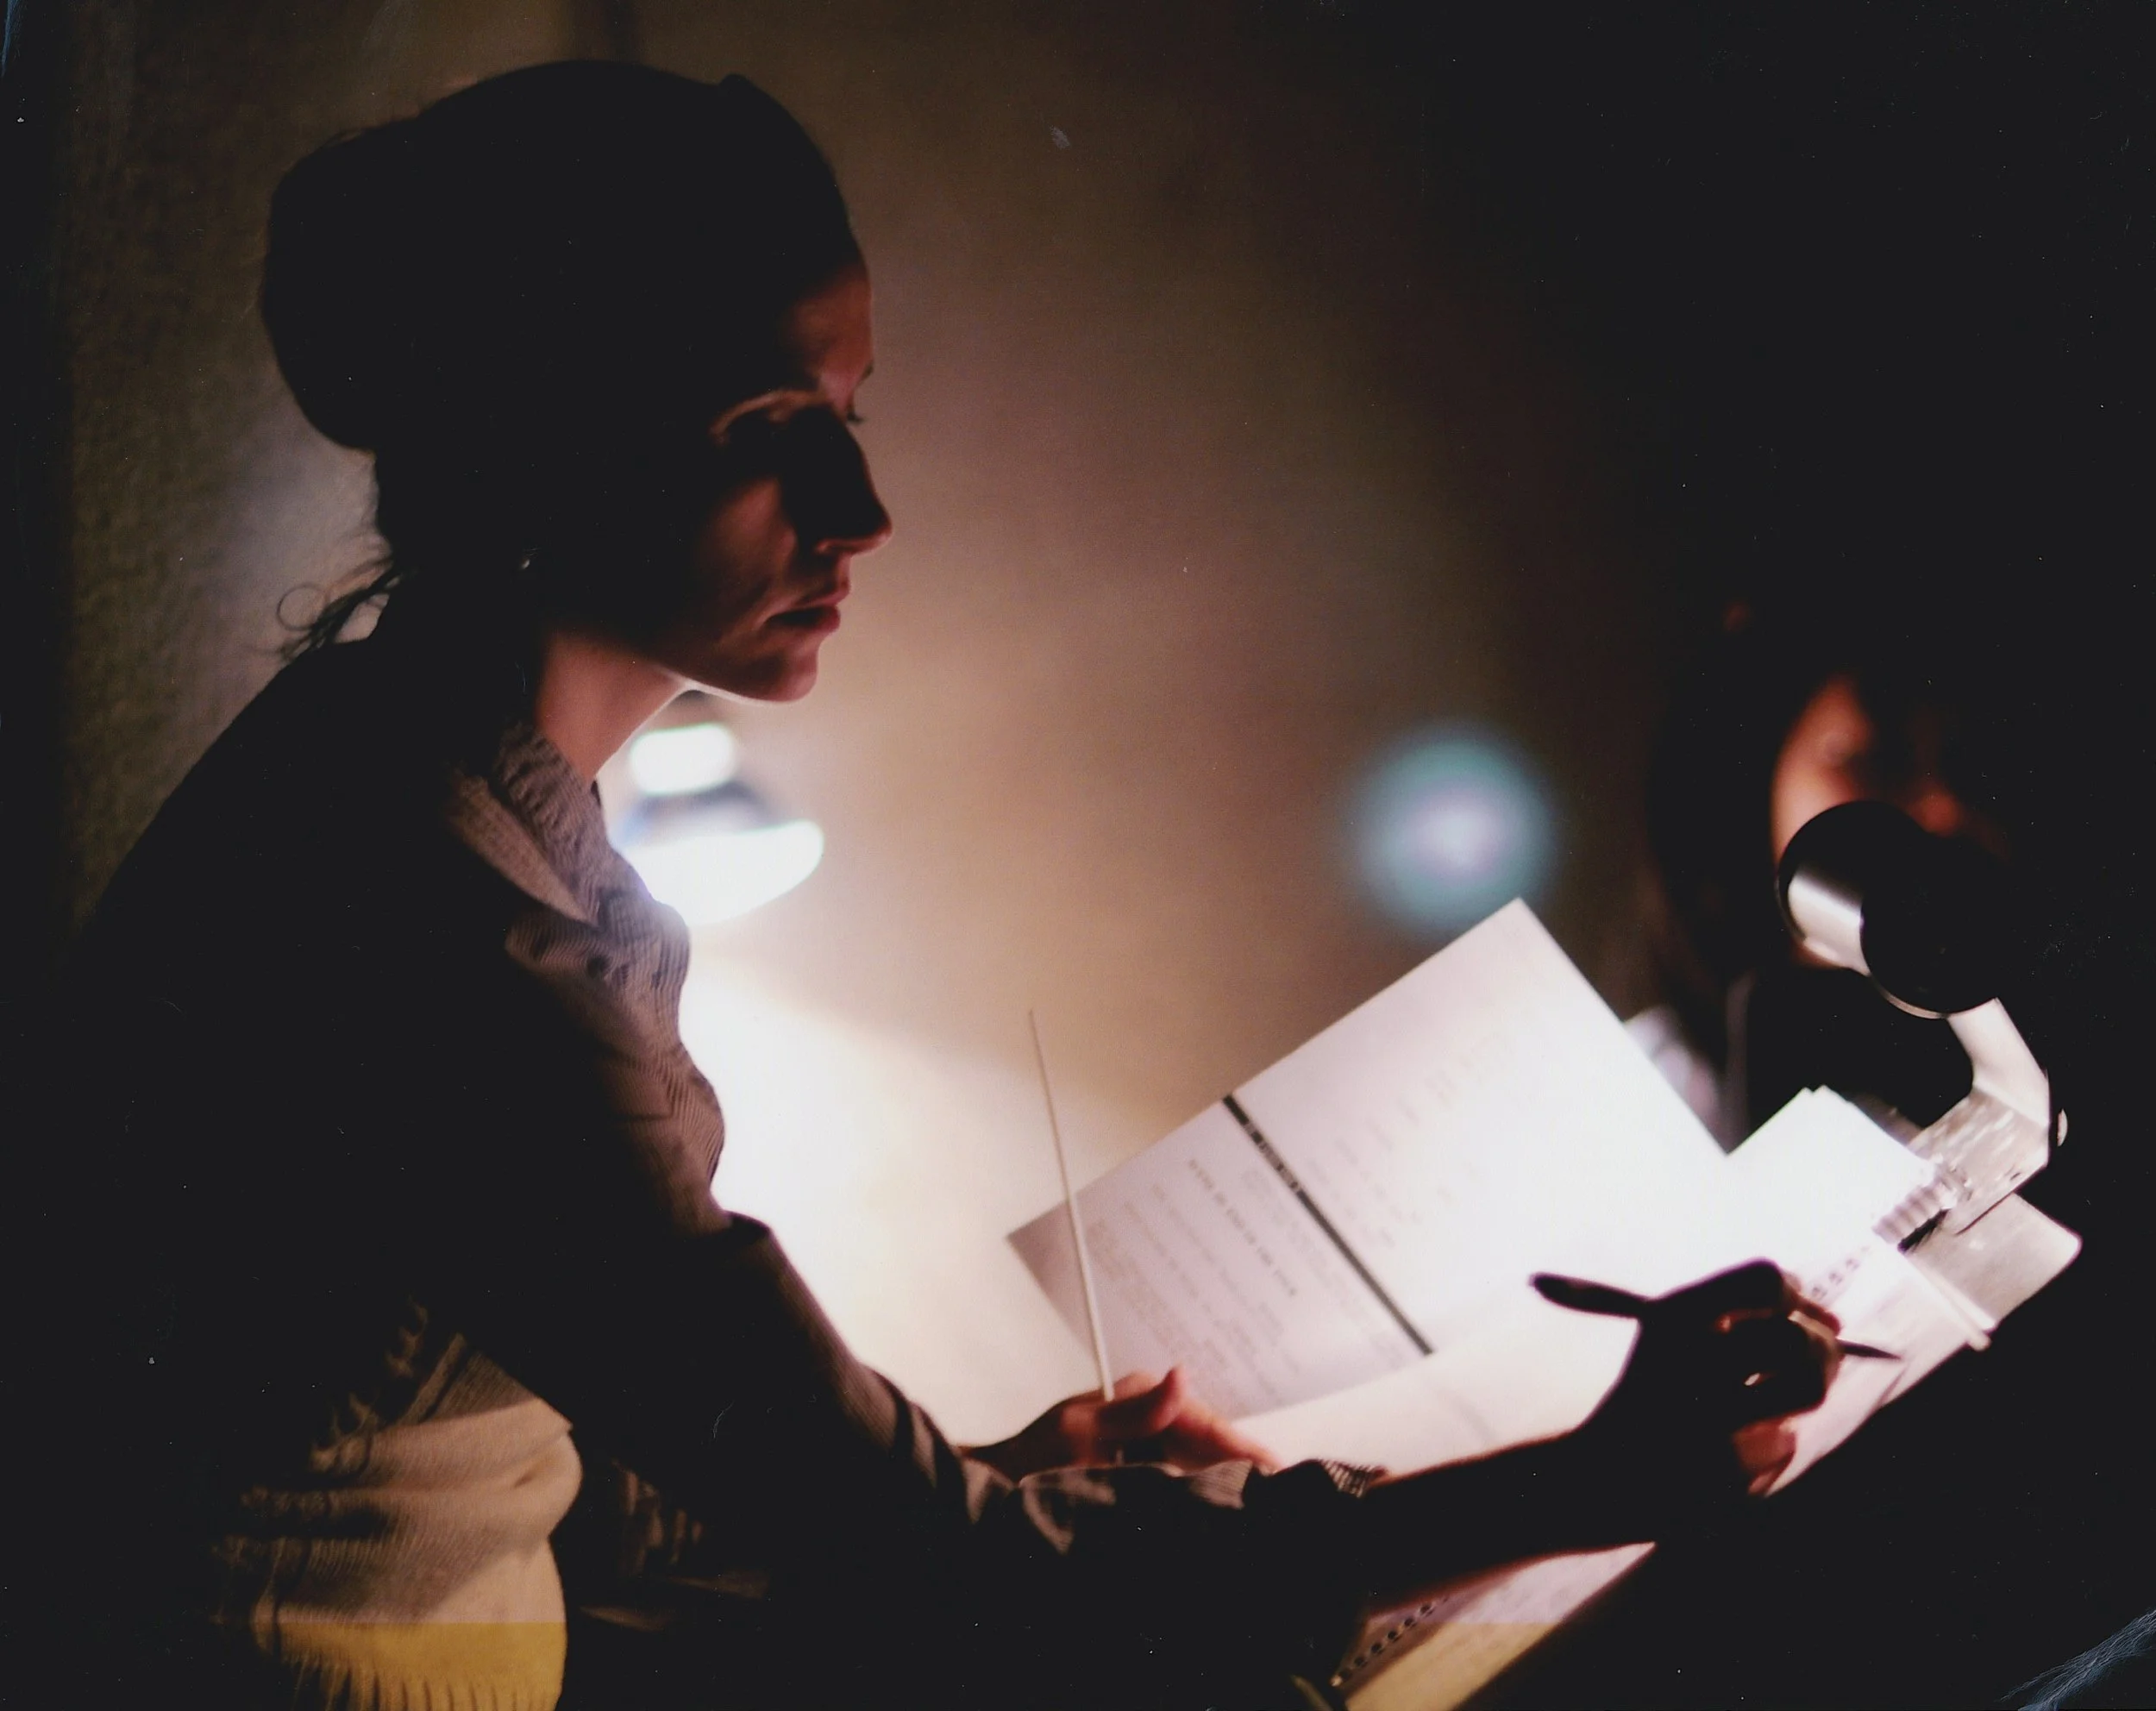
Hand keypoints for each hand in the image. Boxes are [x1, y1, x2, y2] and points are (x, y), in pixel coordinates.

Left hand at [963, 1367, 1279, 1481]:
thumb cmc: (1031, 1458)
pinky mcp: (1141, 1466)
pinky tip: (1231, 1503)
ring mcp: (1146, 1439)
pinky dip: (1207, 1487)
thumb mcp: (1080, 1432)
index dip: (1238, 1444)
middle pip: (1208, 1439)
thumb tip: (1183, 1375)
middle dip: (1242, 1459)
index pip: (1201, 1419)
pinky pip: (1183, 1475)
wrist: (998, 1485)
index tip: (1271, 1467)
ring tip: (1272, 1499)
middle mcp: (1147, 1411)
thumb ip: (1136, 1410)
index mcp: (1136, 1392)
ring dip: (1230, 1475)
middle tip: (1287, 1489)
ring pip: (1201, 1458)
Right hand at [1568, 1260, 1841, 1532]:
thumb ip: (1739, 1321)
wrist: (1595, 1479)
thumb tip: (1831, 1322)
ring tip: (1772, 1407)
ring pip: (1807, 1385)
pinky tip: (1732, 1453)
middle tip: (1810, 1371)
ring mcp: (1715, 1410)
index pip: (1767, 1279)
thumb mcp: (1672, 1340)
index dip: (1799, 1300)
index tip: (1804, 1321)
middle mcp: (1695, 1352)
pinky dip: (1769, 1446)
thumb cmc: (1644, 1402)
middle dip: (1821, 1353)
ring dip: (1800, 1395)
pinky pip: (1784, 1441)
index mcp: (1677, 1313)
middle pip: (1797, 1334)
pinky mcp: (1731, 1462)